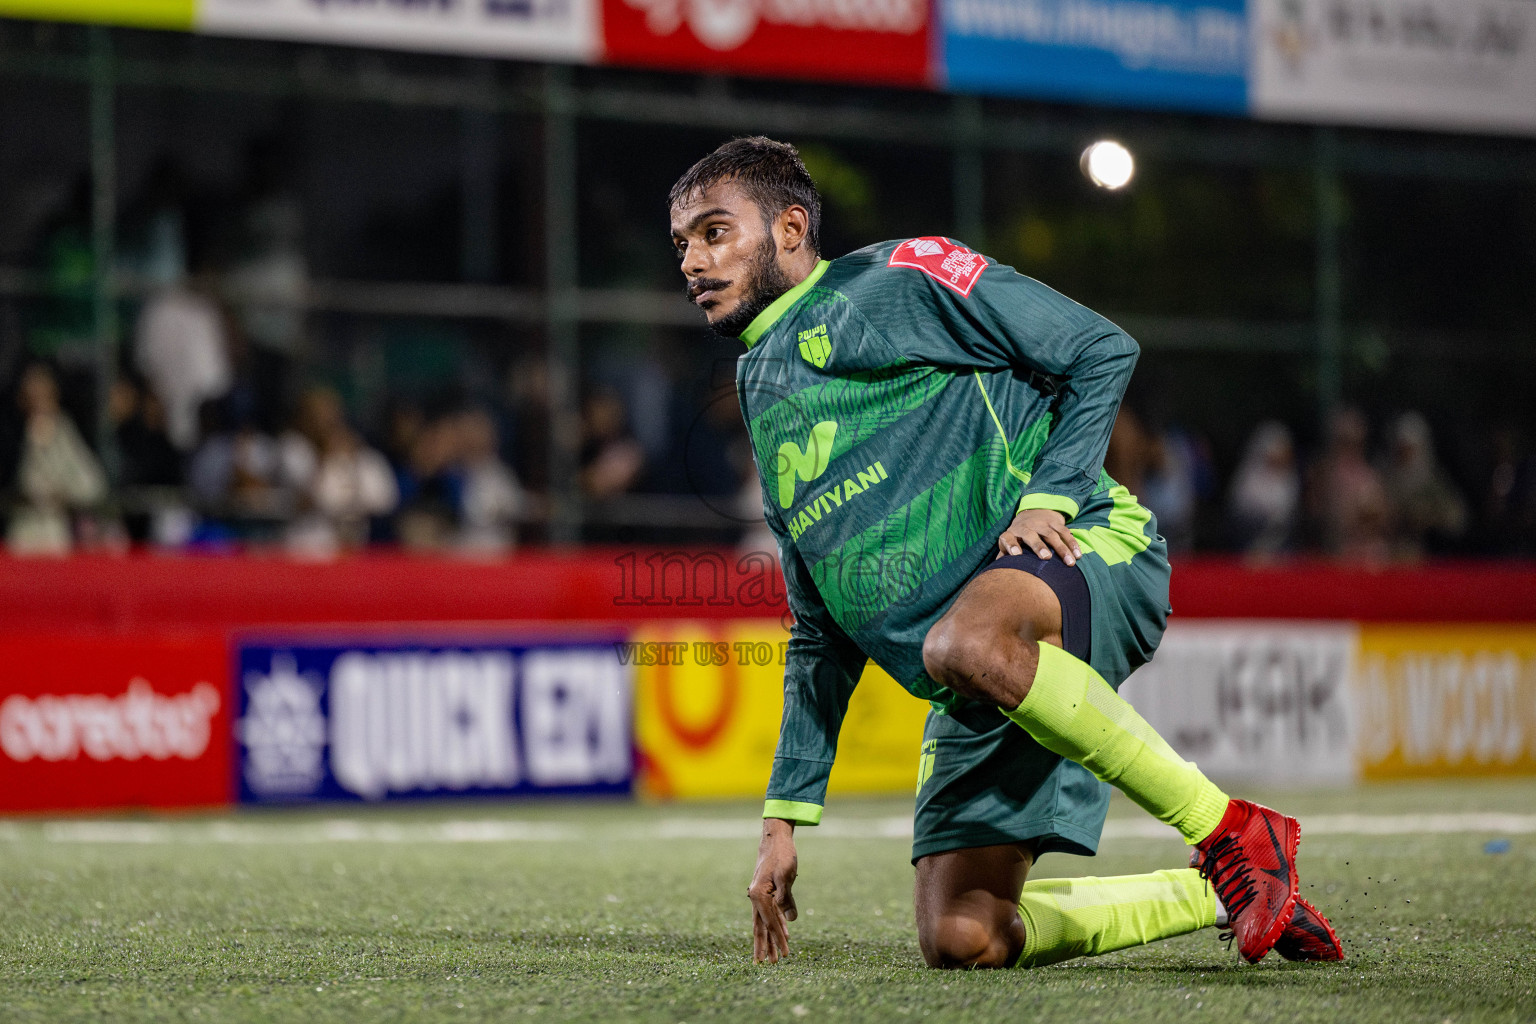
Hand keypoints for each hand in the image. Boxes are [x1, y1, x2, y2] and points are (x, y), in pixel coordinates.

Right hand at [748, 818, 798, 962]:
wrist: (775, 838)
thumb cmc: (782, 854)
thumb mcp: (786, 875)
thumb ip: (786, 897)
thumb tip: (790, 921)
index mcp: (759, 894)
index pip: (770, 923)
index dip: (778, 939)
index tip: (786, 954)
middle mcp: (755, 897)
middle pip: (760, 927)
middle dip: (766, 947)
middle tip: (771, 965)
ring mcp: (758, 896)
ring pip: (762, 923)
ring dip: (767, 940)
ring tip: (772, 957)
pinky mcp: (764, 893)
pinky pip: (767, 915)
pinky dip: (774, 926)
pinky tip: (783, 933)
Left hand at [998, 507, 1079, 565]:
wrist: (1034, 512)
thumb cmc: (1019, 537)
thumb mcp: (1009, 544)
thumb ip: (1004, 558)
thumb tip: (999, 575)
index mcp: (1011, 534)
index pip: (1007, 538)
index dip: (1011, 545)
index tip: (1016, 555)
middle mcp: (1025, 527)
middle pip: (1031, 535)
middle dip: (1039, 546)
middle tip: (1046, 557)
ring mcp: (1041, 523)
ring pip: (1052, 534)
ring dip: (1062, 548)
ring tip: (1069, 563)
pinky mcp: (1055, 522)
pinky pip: (1065, 532)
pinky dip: (1072, 544)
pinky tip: (1078, 555)